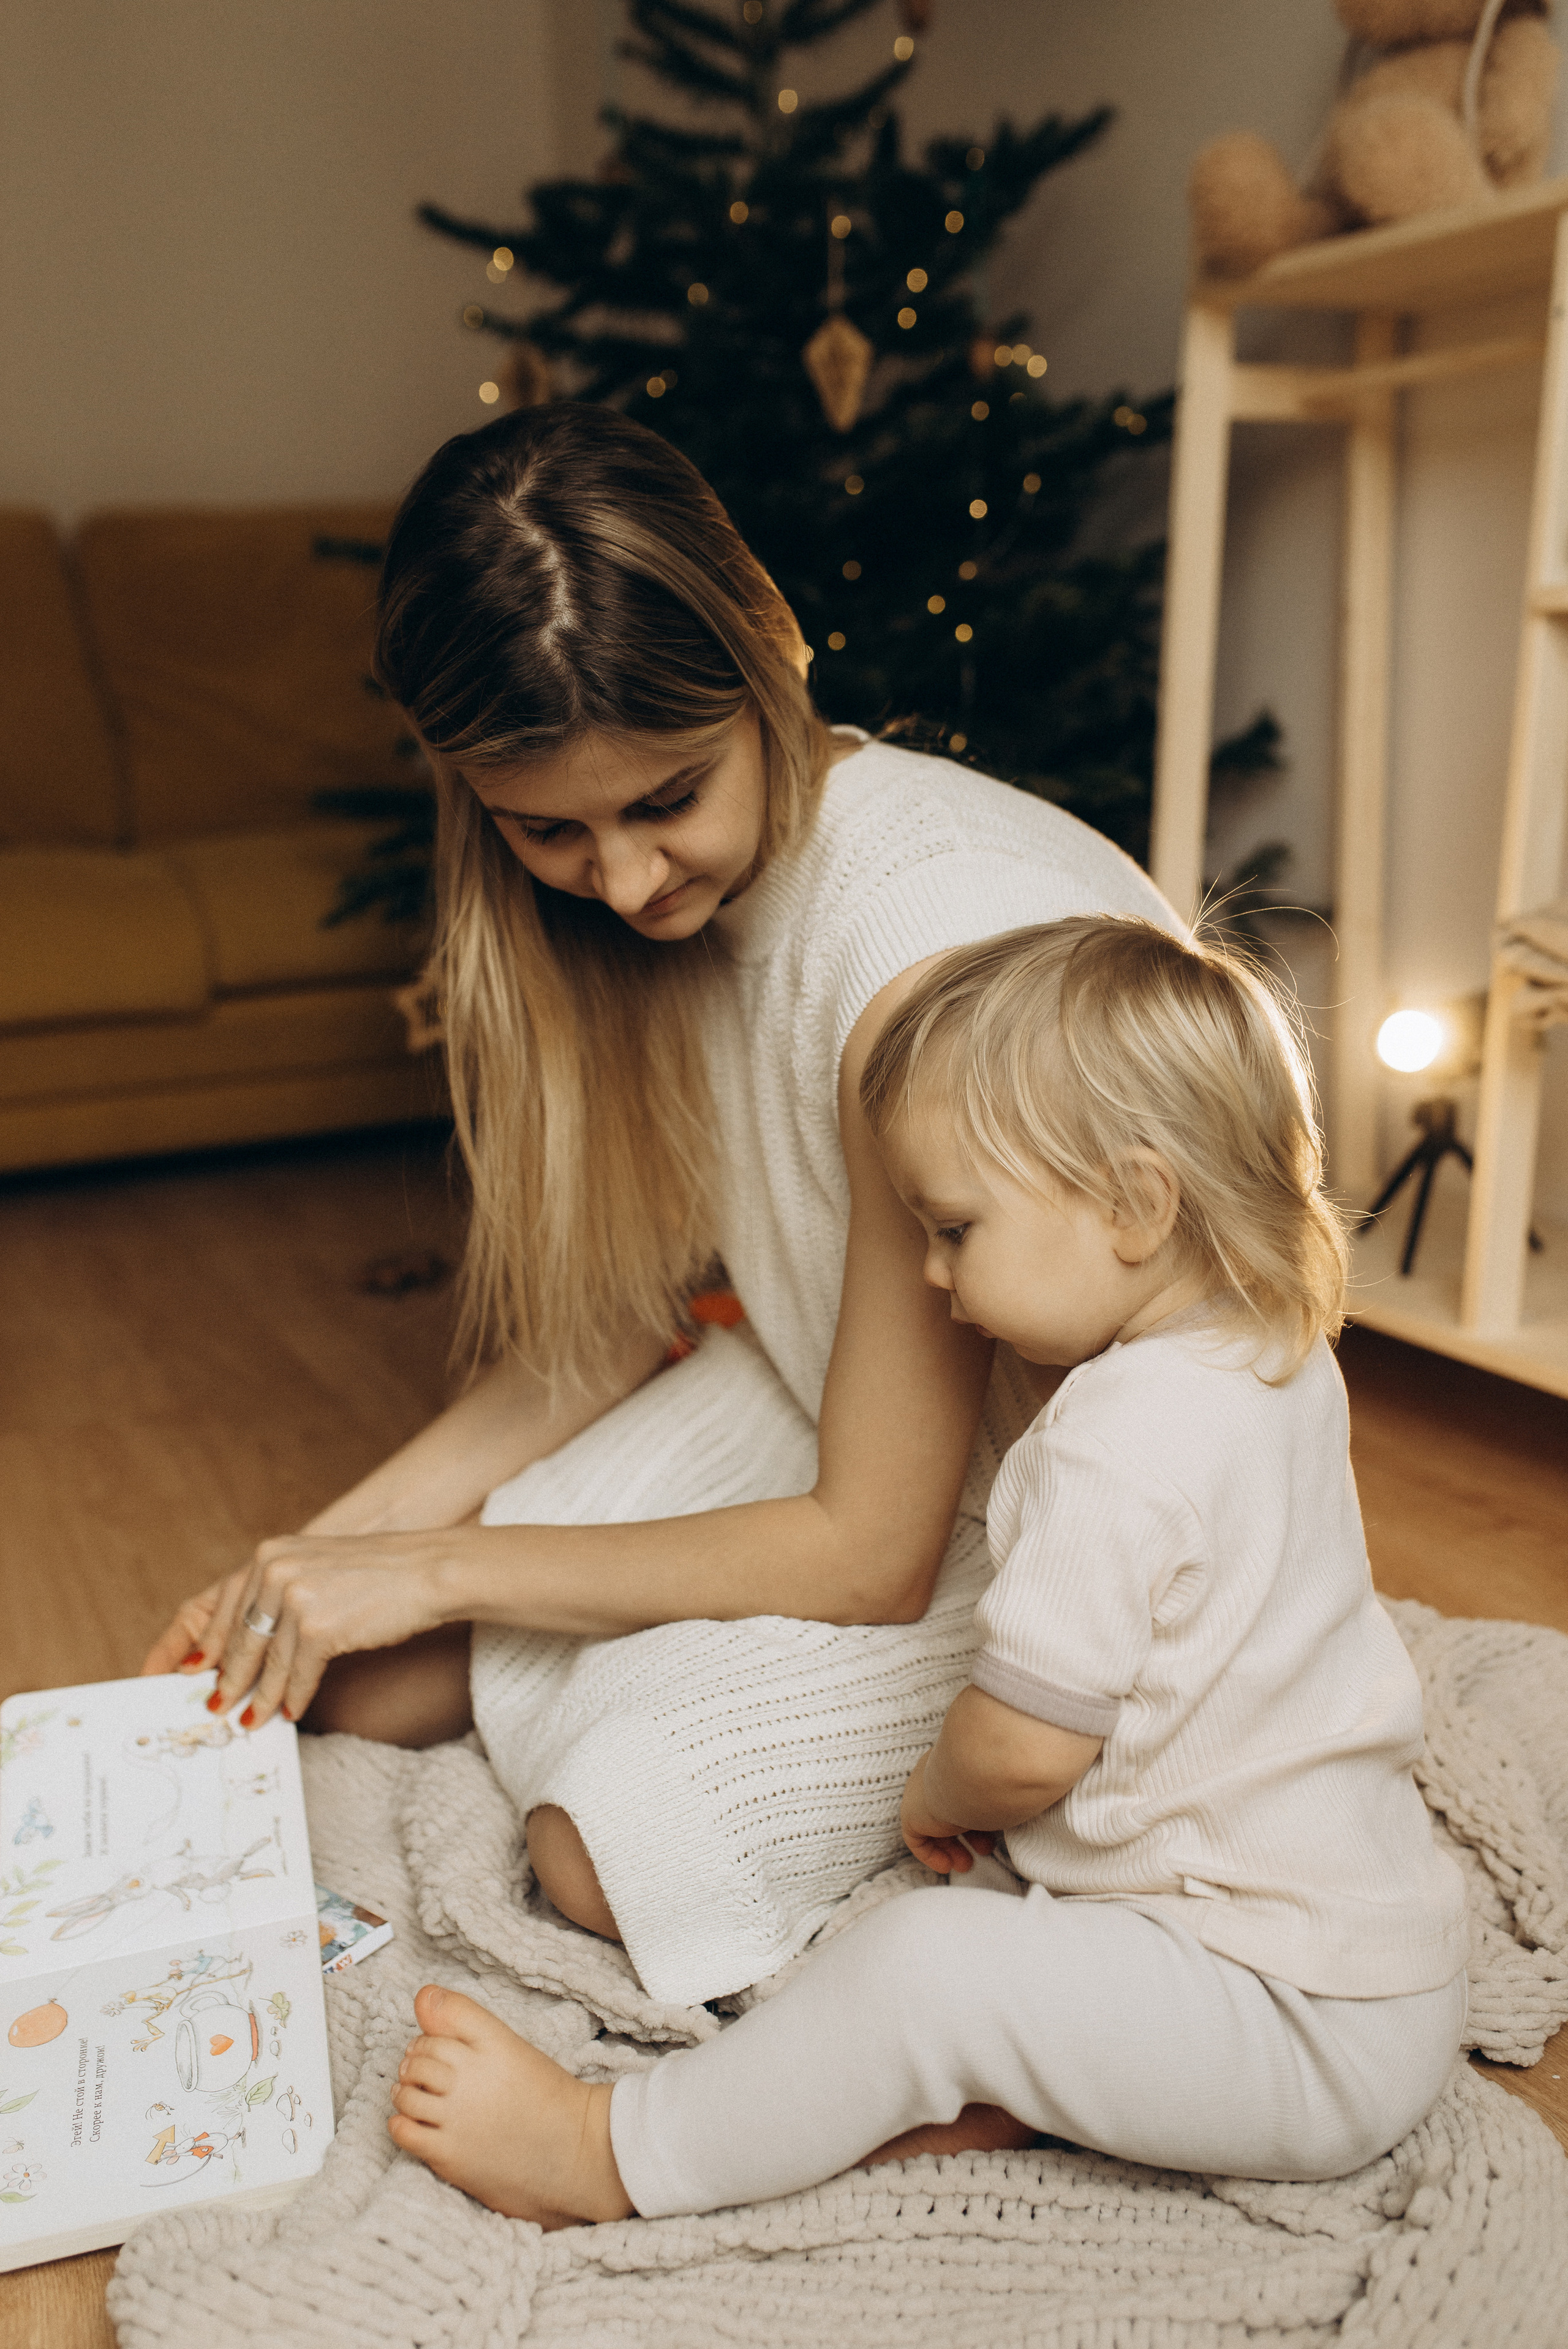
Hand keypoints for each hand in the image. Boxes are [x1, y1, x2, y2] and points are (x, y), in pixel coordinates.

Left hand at [139, 1531, 461, 1728]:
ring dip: (257, 1699)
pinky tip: (290, 1711)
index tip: (182, 1676)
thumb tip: (237, 1651)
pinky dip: (293, 1697)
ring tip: (249, 1722)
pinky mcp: (320, 1626)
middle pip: (238, 1641)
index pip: (219, 1609)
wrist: (428, 1571)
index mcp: (268, 1555)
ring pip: (266, 1664)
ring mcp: (296, 1597)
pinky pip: (298, 1675)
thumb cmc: (374, 1576)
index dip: (198, 1648)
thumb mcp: (312, 1572)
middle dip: (225, 1682)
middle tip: (214, 1710)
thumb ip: (272, 1601)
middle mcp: (274, 1571)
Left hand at [900, 1752, 994, 1874]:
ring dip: (952, 1848)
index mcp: (957, 1760)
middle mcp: (937, 1773)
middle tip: (985, 1850)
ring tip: (967, 1864)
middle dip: (968, 1835)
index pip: (964, 1791)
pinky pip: (917, 1839)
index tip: (994, 1832)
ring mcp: (921, 1793)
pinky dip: (931, 1854)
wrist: (974, 1773)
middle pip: (949, 1809)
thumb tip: (1026, 1803)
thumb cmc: (997, 1775)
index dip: (978, 1815)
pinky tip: (947, 1865)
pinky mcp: (911, 1814)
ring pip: (933, 1826)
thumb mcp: (1005, 1784)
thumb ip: (1006, 1792)